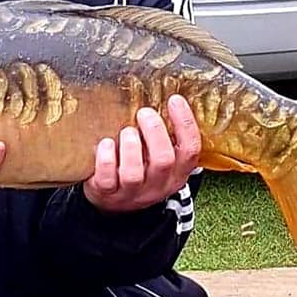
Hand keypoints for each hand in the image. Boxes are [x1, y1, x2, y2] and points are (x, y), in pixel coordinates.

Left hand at [83, 96, 200, 213]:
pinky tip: (105, 144)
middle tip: (144, 113)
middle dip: (154, 132)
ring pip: (134, 173)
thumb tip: (164, 94)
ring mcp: (132, 192)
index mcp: (177, 173)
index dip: (185, 124)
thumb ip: (164, 135)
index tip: (175, 100)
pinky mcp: (107, 193)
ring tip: (126, 130)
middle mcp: (157, 185)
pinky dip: (106, 159)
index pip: (191, 150)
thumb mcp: (157, 156)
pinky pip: (107, 179)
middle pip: (164, 160)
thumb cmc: (139, 168)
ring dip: (131, 146)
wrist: (113, 202)